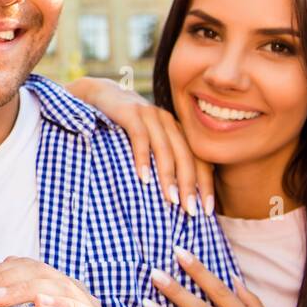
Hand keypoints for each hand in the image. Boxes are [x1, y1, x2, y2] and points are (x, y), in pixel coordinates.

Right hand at [66, 76, 213, 214]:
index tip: (207, 210)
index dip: (205, 185)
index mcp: (177, 130)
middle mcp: (168, 122)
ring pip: (165, 149)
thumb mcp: (147, 142)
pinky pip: (140, 138)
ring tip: (171, 200)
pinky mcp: (130, 112)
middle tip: (191, 211)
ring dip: (169, 176)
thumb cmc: (123, 127)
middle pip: (186, 156)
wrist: (99, 95)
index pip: (199, 159)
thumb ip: (160, 160)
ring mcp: (150, 115)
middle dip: (190, 186)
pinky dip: (143, 158)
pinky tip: (144, 178)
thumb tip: (173, 198)